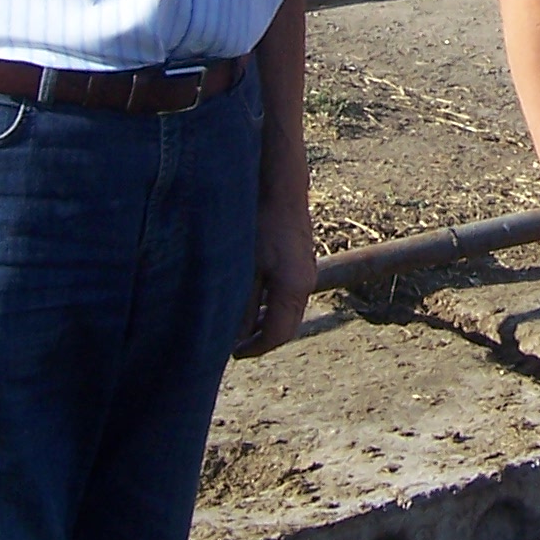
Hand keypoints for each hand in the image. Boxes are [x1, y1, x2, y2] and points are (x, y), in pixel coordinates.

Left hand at [235, 187, 319, 356]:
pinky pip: (290, 294)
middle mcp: (305, 283)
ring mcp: (306, 270)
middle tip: (237, 345)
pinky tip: (253, 300)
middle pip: (287, 326)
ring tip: (242, 326)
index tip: (234, 353)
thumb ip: (242, 305)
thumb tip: (236, 334)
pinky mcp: (301, 260)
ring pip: (289, 310)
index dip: (254, 348)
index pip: (277, 334)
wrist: (280, 186)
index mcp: (293, 288)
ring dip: (267, 322)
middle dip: (262, 339)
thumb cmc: (259, 222)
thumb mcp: (244, 268)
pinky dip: (272, 305)